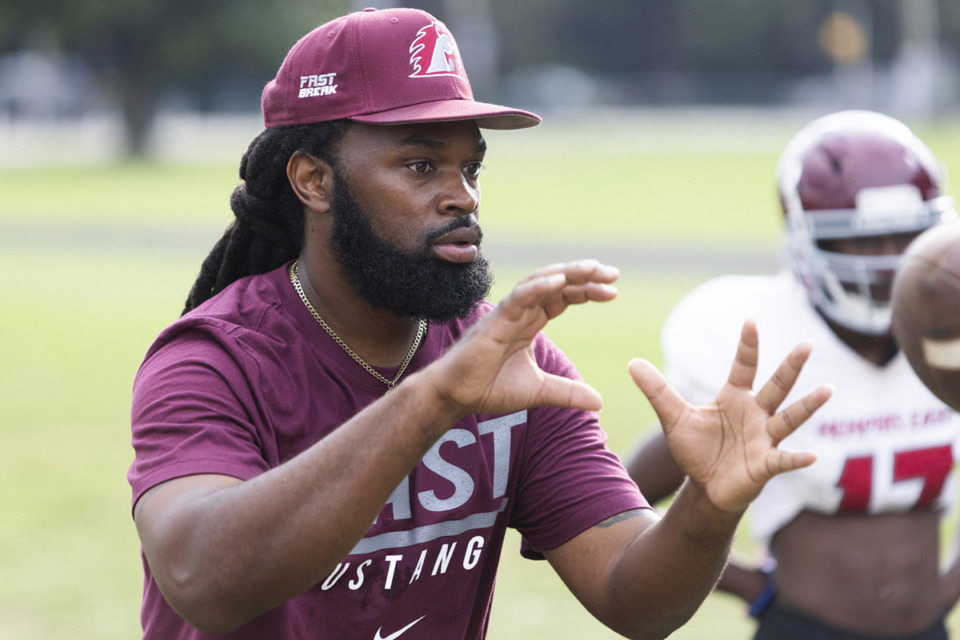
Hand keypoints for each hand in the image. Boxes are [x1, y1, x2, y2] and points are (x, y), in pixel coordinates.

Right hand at [429, 260, 618, 416]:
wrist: (457, 397)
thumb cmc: (490, 388)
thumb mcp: (540, 391)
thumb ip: (568, 393)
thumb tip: (599, 402)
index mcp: (530, 322)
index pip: (563, 297)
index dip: (587, 291)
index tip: (613, 292)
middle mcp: (521, 312)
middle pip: (556, 284)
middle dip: (584, 276)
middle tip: (612, 274)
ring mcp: (507, 313)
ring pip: (540, 282)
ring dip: (567, 273)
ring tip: (593, 269)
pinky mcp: (494, 321)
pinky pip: (518, 297)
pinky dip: (538, 287)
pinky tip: (559, 281)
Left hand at [628, 319, 831, 512]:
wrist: (705, 486)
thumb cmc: (696, 449)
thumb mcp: (673, 417)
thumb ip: (657, 390)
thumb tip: (632, 362)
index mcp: (735, 398)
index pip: (744, 366)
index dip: (747, 346)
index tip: (751, 321)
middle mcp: (756, 413)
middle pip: (776, 385)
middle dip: (790, 366)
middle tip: (806, 344)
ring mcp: (765, 438)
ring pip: (790, 418)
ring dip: (808, 405)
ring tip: (827, 390)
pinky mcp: (766, 464)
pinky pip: (784, 460)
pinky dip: (796, 459)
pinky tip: (810, 456)